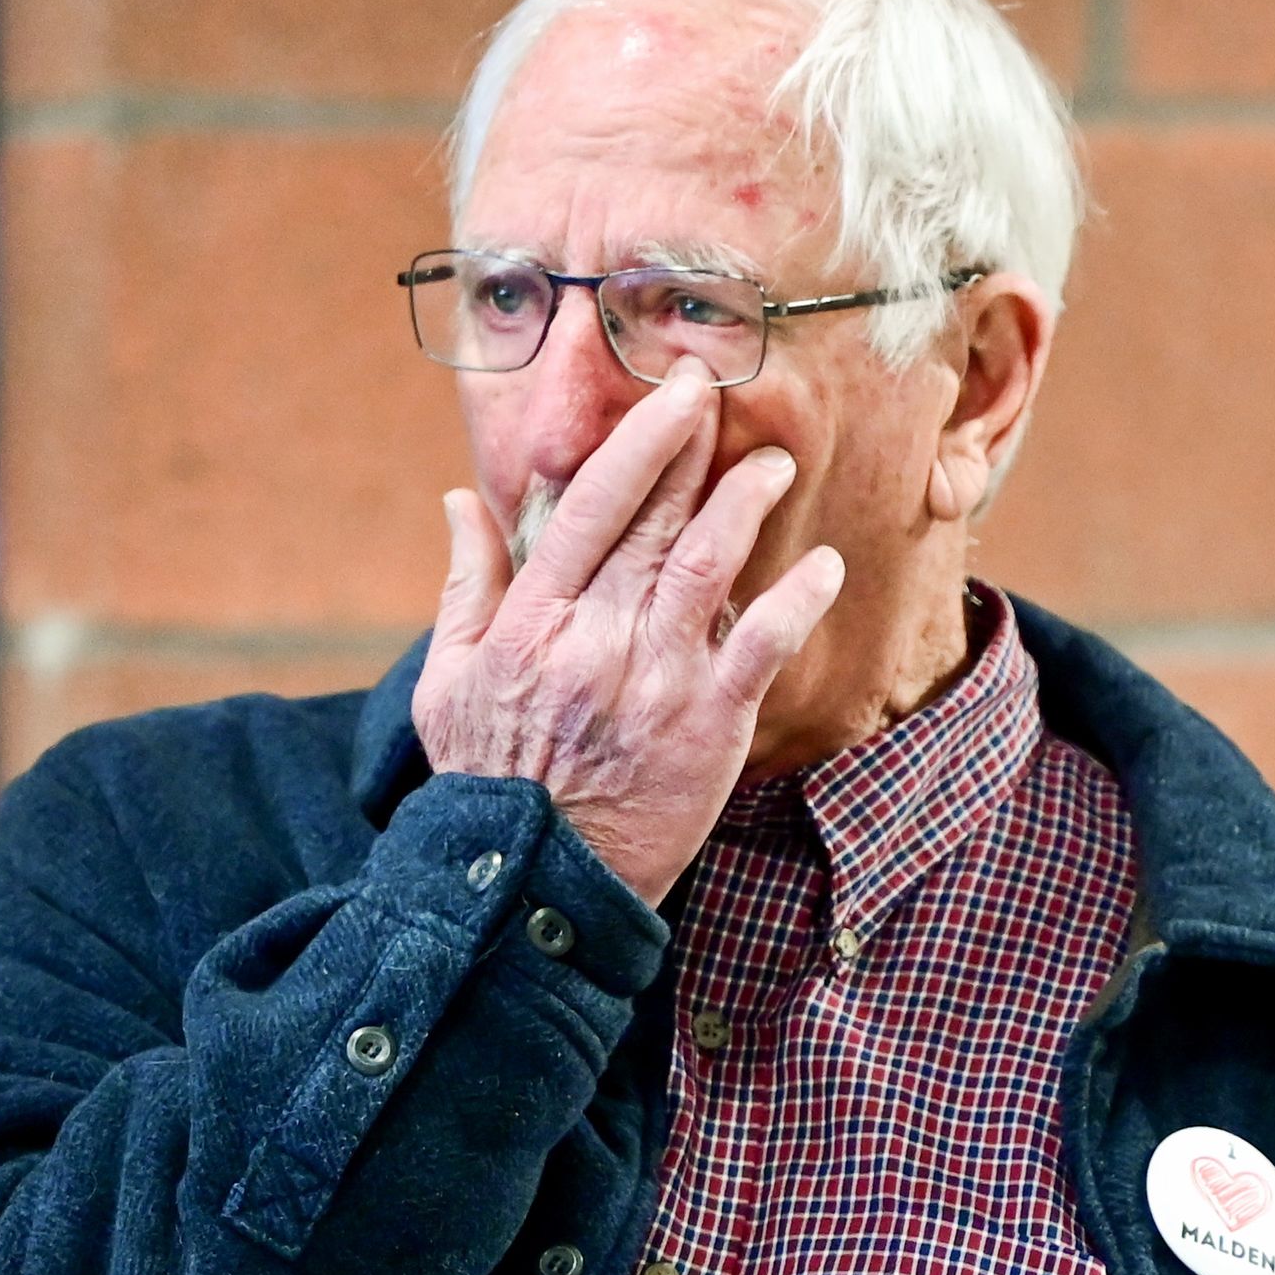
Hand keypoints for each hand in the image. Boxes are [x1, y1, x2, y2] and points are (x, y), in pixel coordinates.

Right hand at [411, 363, 846, 904]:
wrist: (534, 880)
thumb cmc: (489, 775)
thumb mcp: (449, 678)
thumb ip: (465, 585)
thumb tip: (459, 499)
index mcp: (534, 618)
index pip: (592, 505)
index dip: (640, 443)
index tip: (673, 394)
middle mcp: (596, 636)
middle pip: (655, 522)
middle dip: (694, 452)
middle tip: (724, 400)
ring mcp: (656, 678)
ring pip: (709, 567)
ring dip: (745, 506)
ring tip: (775, 464)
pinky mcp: (709, 724)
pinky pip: (762, 647)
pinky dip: (796, 601)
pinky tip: (826, 566)